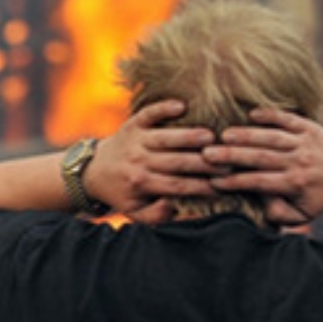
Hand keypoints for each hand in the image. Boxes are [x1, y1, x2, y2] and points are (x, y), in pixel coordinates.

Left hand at [85, 99, 222, 223]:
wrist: (94, 171)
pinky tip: (182, 106)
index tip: (223, 184)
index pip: (177, 186)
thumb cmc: (124, 194)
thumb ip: (157, 215)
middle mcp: (137, 161)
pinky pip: (149, 113)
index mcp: (141, 184)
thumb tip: (175, 206)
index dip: (201, 186)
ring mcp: (135, 140)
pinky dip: (163, 108)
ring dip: (188, 136)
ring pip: (166, 137)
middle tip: (228, 160)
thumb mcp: (136, 212)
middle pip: (176, 162)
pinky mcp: (133, 123)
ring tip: (212, 136)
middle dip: (203, 162)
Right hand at [202, 108, 322, 225]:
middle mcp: (301, 162)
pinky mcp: (311, 127)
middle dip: (232, 156)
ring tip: (222, 135)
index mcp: (296, 184)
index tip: (213, 181)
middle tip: (206, 153)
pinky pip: (288, 119)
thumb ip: (278, 213)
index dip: (235, 182)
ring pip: (271, 137)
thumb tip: (260, 202)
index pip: (259, 183)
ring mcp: (306, 143)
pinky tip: (251, 115)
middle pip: (261, 157)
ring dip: (246, 135)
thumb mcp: (301, 215)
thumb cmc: (318, 199)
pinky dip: (271, 115)